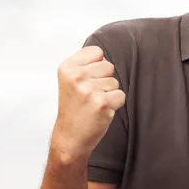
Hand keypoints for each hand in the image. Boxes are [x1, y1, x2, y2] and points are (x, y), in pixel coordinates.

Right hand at [52, 45, 125, 161]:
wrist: (70, 136)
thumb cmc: (74, 107)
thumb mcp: (71, 80)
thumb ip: (85, 64)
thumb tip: (105, 56)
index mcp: (67, 67)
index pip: (97, 52)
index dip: (96, 66)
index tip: (86, 81)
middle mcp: (76, 76)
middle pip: (108, 66)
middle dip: (104, 80)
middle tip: (90, 95)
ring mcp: (88, 90)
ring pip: (115, 82)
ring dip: (109, 93)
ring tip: (94, 104)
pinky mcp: (101, 103)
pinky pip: (121, 95)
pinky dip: (115, 104)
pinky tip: (101, 111)